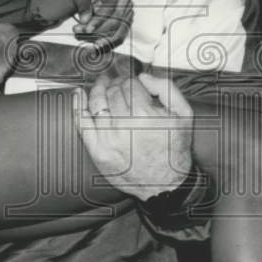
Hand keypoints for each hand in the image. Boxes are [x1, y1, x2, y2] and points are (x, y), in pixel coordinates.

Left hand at [70, 0, 132, 46]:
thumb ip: (83, 4)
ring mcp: (126, 12)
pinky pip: (117, 37)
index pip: (111, 7)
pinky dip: (105, 43)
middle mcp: (125, 0)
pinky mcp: (123, 23)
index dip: (99, 20)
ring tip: (81, 37)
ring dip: (100, 39)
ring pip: (118, 32)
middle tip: (79, 34)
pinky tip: (93, 47)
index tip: (87, 29)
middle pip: (116, 21)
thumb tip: (85, 20)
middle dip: (98, 31)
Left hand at [74, 72, 194, 200]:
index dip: (131, 79)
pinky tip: (78, 95)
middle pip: (113, 92)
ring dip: (98, 89)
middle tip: (117, 81)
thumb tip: (143, 77)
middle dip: (115, 83)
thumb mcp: (183, 114)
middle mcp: (124, 127)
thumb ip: (166, 88)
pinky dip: (78, 106)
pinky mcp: (97, 151)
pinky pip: (82, 123)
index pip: (130, 85)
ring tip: (102, 84)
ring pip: (97, 103)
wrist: (166, 185)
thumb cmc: (174, 151)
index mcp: (144, 116)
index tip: (132, 80)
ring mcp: (108, 140)